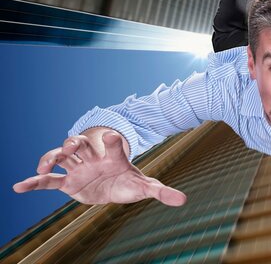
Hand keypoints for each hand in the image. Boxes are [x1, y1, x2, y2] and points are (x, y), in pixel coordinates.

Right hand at [13, 130, 186, 205]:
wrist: (115, 187)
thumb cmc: (130, 182)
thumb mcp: (145, 187)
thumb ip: (161, 192)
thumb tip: (184, 200)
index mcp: (112, 157)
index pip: (111, 144)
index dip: (110, 140)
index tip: (112, 136)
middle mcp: (92, 159)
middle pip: (80, 144)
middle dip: (75, 142)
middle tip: (73, 147)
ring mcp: (78, 169)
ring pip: (61, 156)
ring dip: (53, 156)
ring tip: (45, 165)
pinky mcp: (67, 183)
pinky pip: (48, 180)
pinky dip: (34, 182)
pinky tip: (19, 187)